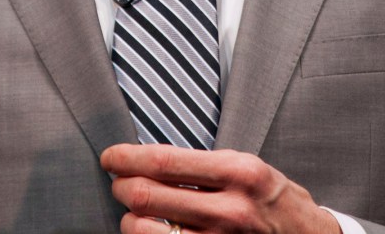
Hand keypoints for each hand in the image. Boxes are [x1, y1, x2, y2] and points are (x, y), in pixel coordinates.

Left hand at [102, 144, 340, 233]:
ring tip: (135, 212)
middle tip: (119, 182)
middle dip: (121, 187)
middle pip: (147, 196)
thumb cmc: (273, 200)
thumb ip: (203, 164)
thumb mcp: (247, 167)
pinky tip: (152, 231)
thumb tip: (148, 159)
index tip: (111, 157)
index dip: (127, 158)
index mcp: (238, 172)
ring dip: (129, 220)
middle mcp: (230, 209)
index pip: (164, 161)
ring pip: (145, 231)